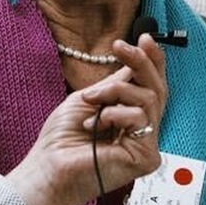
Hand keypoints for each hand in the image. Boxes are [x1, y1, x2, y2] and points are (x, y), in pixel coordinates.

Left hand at [5, 34, 167, 204]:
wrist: (48, 166)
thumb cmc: (62, 138)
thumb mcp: (90, 98)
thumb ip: (117, 83)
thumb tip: (137, 60)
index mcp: (129, 118)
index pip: (150, 87)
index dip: (152, 62)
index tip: (144, 38)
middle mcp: (141, 131)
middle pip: (157, 89)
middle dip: (140, 62)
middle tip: (120, 47)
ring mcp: (146, 145)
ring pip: (148, 99)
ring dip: (114, 92)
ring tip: (90, 101)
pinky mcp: (146, 157)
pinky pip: (141, 119)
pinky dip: (115, 114)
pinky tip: (95, 126)